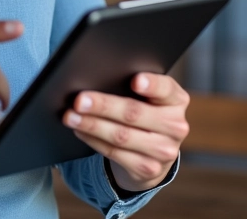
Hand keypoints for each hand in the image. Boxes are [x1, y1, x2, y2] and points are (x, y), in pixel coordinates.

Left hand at [63, 73, 189, 192]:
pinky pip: (115, 153)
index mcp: (176, 99)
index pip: (166, 88)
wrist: (153, 151)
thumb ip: (133, 84)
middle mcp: (175, 125)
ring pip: (121, 136)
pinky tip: (80, 131)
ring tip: (70, 116)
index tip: (135, 80)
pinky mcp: (149, 169)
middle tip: (79, 100)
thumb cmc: (144, 109)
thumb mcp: (147, 95)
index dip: (151, 84)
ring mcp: (164, 151)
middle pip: (134, 113)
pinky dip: (93, 140)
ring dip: (91, 125)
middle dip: (103, 106)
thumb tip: (96, 75)